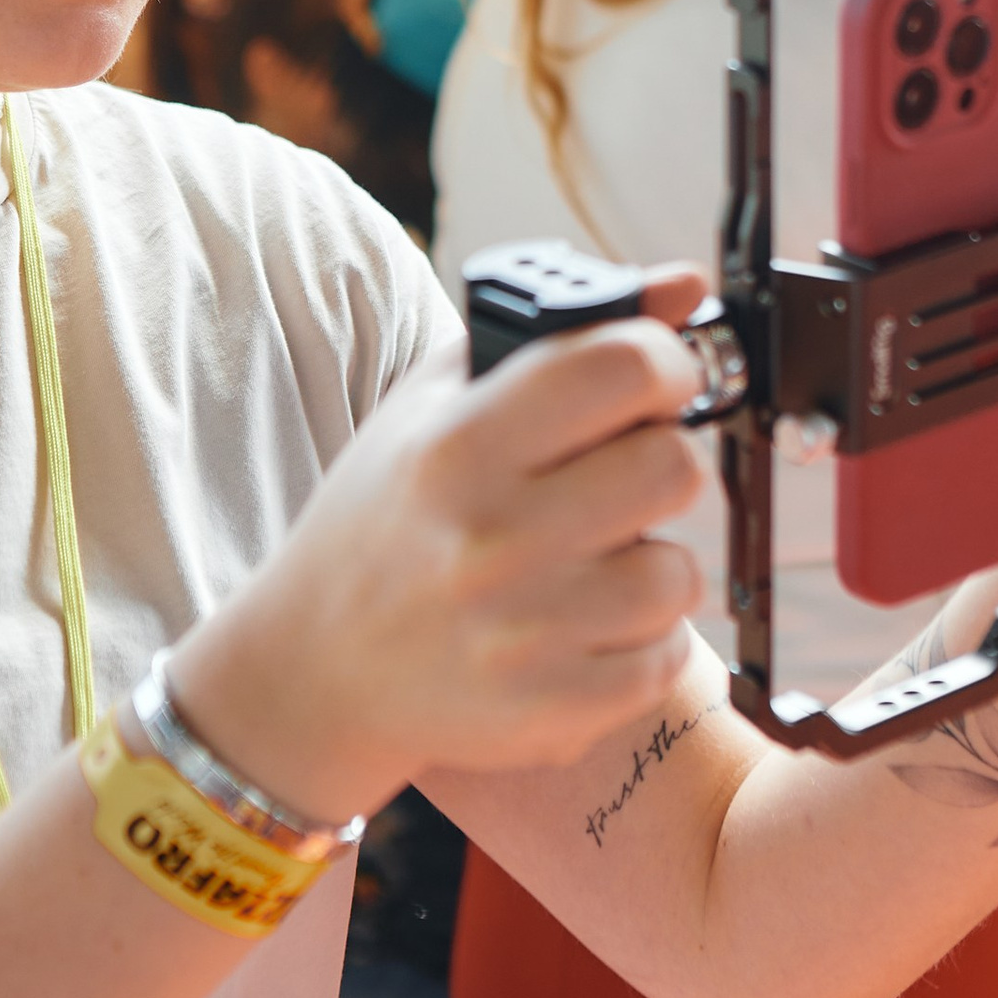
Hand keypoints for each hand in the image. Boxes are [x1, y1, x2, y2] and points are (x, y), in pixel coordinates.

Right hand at [170, 263, 713, 821]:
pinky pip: (665, 658)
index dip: (665, 365)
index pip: (623, 366)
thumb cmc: (383, 523)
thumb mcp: (434, 405)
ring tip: (588, 563)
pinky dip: (640, 642)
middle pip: (673, 468)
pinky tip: (582, 628)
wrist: (309, 670)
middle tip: (614, 479)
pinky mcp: (550, 711)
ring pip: (679, 571)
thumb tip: (688, 287)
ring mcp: (522, 633)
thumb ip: (559, 335)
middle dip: (657, 464)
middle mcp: (490, 537)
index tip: (656, 383)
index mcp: (457, 443)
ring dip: (650, 562)